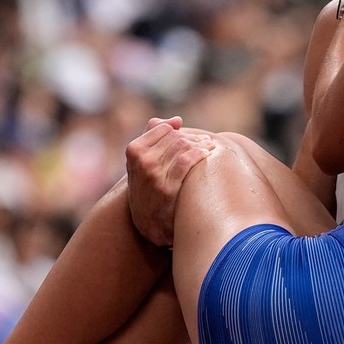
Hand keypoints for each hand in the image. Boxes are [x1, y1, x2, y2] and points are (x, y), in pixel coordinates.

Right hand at [124, 117, 214, 245]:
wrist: (147, 223)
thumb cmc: (148, 186)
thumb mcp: (142, 161)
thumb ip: (154, 136)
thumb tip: (177, 120)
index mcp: (134, 150)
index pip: (164, 129)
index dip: (180, 131)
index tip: (192, 136)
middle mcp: (141, 161)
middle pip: (176, 137)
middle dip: (193, 138)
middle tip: (207, 141)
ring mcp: (153, 175)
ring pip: (183, 147)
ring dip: (201, 144)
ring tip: (210, 147)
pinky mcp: (166, 188)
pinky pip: (187, 162)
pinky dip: (200, 154)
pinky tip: (208, 155)